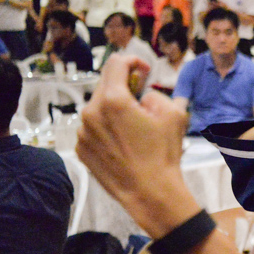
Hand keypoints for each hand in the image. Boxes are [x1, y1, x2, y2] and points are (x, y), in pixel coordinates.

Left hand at [76, 55, 198, 238]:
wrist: (150, 193)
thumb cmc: (163, 156)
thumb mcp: (173, 115)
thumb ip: (156, 94)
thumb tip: (143, 95)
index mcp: (113, 100)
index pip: (116, 63)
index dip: (133, 61)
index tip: (143, 70)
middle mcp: (91, 112)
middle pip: (105, 85)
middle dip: (124, 88)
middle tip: (142, 103)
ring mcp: (82, 131)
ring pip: (97, 108)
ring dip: (114, 110)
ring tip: (133, 129)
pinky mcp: (80, 148)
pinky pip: (92, 128)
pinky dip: (106, 129)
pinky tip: (123, 144)